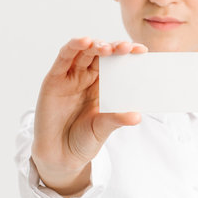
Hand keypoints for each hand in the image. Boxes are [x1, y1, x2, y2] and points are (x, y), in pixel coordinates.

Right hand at [31, 37, 147, 195]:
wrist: (59, 156)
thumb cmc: (83, 140)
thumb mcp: (103, 129)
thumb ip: (117, 119)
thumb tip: (138, 116)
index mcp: (102, 85)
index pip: (116, 63)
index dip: (127, 54)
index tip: (142, 51)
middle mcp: (87, 77)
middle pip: (101, 54)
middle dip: (114, 48)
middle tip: (126, 47)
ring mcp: (70, 77)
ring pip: (83, 52)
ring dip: (95, 45)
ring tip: (106, 47)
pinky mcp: (54, 78)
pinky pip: (64, 58)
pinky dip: (73, 46)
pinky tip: (84, 42)